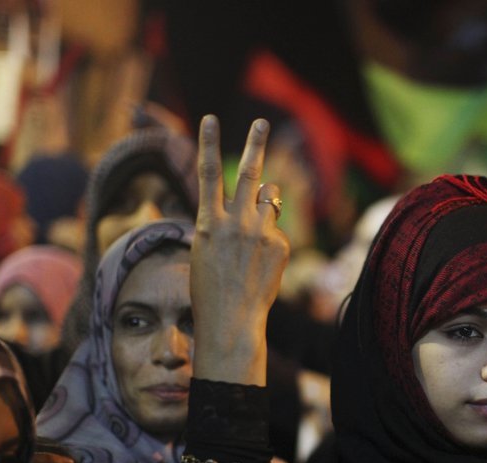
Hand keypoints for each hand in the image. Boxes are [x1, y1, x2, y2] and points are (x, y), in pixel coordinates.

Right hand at [192, 116, 289, 385]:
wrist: (233, 320)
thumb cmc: (211, 289)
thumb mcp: (206, 250)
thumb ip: (227, 221)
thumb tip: (260, 198)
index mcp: (209, 223)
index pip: (208, 174)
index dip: (208, 144)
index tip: (210, 119)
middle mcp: (236, 222)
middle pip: (249, 173)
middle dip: (255, 145)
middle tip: (262, 123)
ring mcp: (260, 233)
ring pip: (268, 198)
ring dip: (265, 197)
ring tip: (257, 218)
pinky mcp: (280, 245)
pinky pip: (276, 230)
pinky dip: (270, 241)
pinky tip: (262, 264)